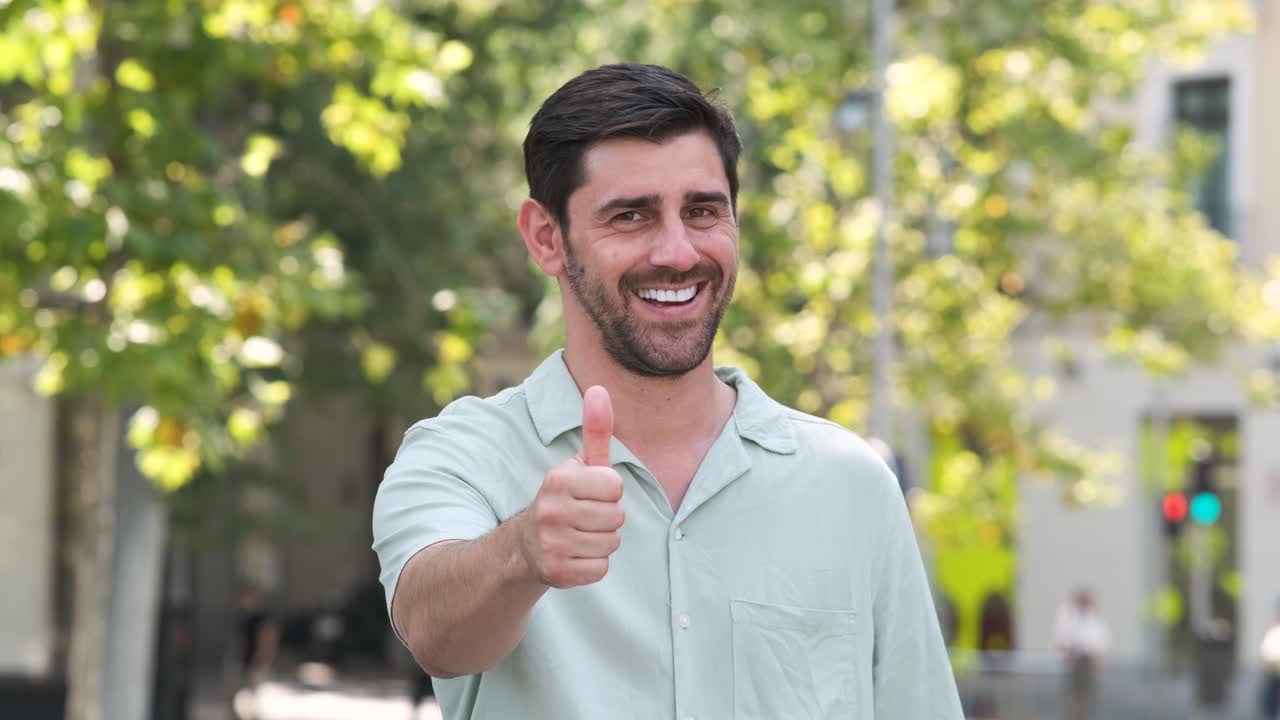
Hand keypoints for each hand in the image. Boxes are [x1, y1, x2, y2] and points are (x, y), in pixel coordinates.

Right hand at [517, 385, 624, 588]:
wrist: (525, 545)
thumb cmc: (564, 498)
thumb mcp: (579, 464)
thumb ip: (595, 429)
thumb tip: (599, 388)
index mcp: (558, 479)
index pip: (615, 486)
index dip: (609, 492)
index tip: (590, 494)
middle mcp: (551, 510)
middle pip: (617, 517)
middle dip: (607, 518)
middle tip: (584, 517)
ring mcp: (552, 543)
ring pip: (611, 544)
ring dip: (601, 542)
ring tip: (579, 535)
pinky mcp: (556, 572)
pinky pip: (601, 569)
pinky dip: (593, 565)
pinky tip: (575, 554)